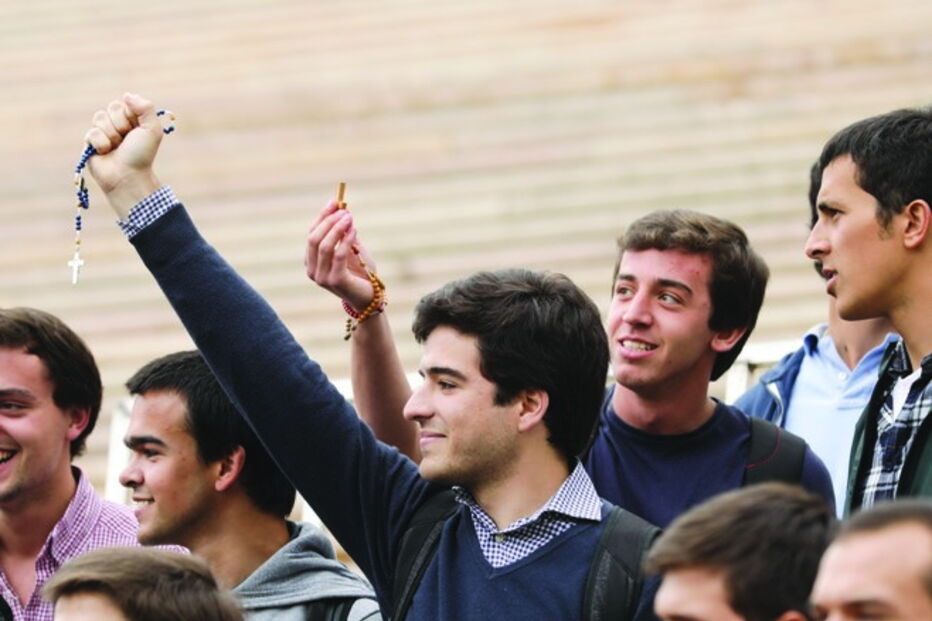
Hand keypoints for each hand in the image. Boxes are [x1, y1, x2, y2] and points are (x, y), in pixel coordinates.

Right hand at [84, 93, 162, 216]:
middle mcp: (118, 124)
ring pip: (100, 118)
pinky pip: (92, 132)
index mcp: (133, 120)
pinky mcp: (90, 142)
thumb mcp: (152, 129)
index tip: (137, 130)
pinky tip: (106, 153)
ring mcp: (103, 132)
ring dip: (111, 135)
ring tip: (116, 147)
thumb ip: (145, 107)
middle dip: (121, 125)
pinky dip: (101, 143)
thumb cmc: (142, 154)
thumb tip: (127, 95)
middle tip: (126, 140)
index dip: (131, 116)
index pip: (125, 103)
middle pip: (112, 108)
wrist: (128, 176)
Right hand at [305, 201, 378, 310]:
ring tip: (349, 218)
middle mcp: (312, 269)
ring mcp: (321, 277)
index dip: (322, 216)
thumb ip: (345, 233)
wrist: (369, 297)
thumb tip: (343, 210)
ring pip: (324, 246)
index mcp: (312, 260)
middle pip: (314, 238)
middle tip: (344, 210)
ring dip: (337, 228)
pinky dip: (346, 240)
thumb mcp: (352, 249)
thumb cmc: (360, 272)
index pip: (312, 233)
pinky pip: (338, 255)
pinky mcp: (334, 281)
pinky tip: (355, 230)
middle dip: (328, 221)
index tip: (335, 201)